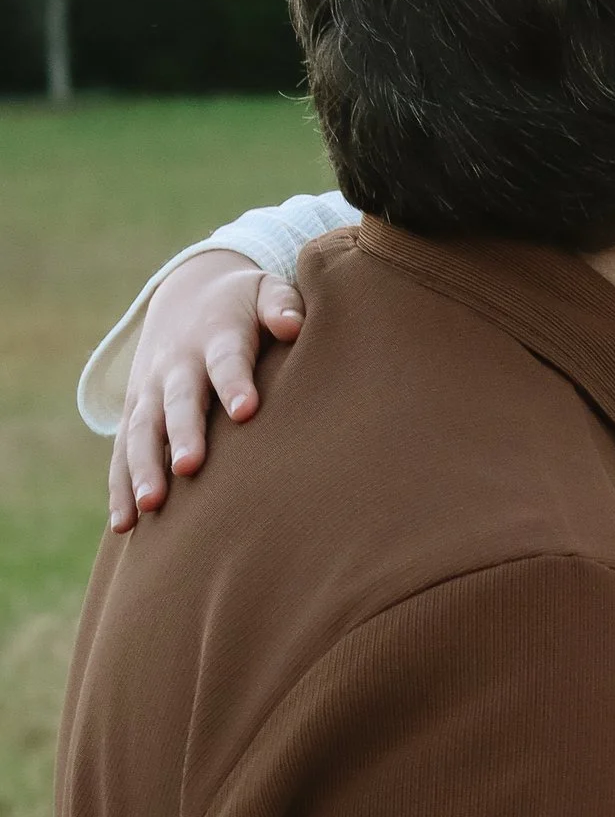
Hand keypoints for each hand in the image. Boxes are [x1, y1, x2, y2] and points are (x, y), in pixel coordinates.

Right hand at [110, 250, 297, 532]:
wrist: (186, 293)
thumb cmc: (244, 306)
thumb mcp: (264, 292)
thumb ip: (281, 306)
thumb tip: (292, 324)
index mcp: (216, 336)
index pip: (226, 360)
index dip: (235, 383)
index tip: (246, 411)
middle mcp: (177, 365)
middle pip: (178, 402)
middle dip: (181, 434)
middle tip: (188, 467)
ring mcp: (151, 390)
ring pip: (142, 431)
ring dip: (144, 468)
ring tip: (151, 506)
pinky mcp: (136, 411)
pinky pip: (123, 452)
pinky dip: (120, 487)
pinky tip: (124, 524)